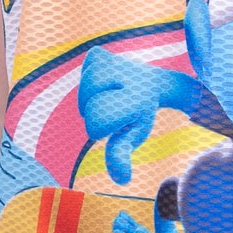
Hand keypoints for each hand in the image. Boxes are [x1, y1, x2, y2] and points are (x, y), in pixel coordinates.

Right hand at [78, 45, 150, 184]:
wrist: (152, 82)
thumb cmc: (139, 114)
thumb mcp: (133, 135)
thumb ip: (122, 154)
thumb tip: (122, 180)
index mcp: (135, 98)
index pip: (96, 121)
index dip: (99, 130)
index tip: (116, 123)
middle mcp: (125, 74)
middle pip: (86, 107)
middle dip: (93, 114)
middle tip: (113, 110)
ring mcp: (111, 59)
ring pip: (81, 90)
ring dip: (89, 99)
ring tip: (108, 97)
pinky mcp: (98, 52)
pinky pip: (81, 75)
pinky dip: (87, 84)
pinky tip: (104, 83)